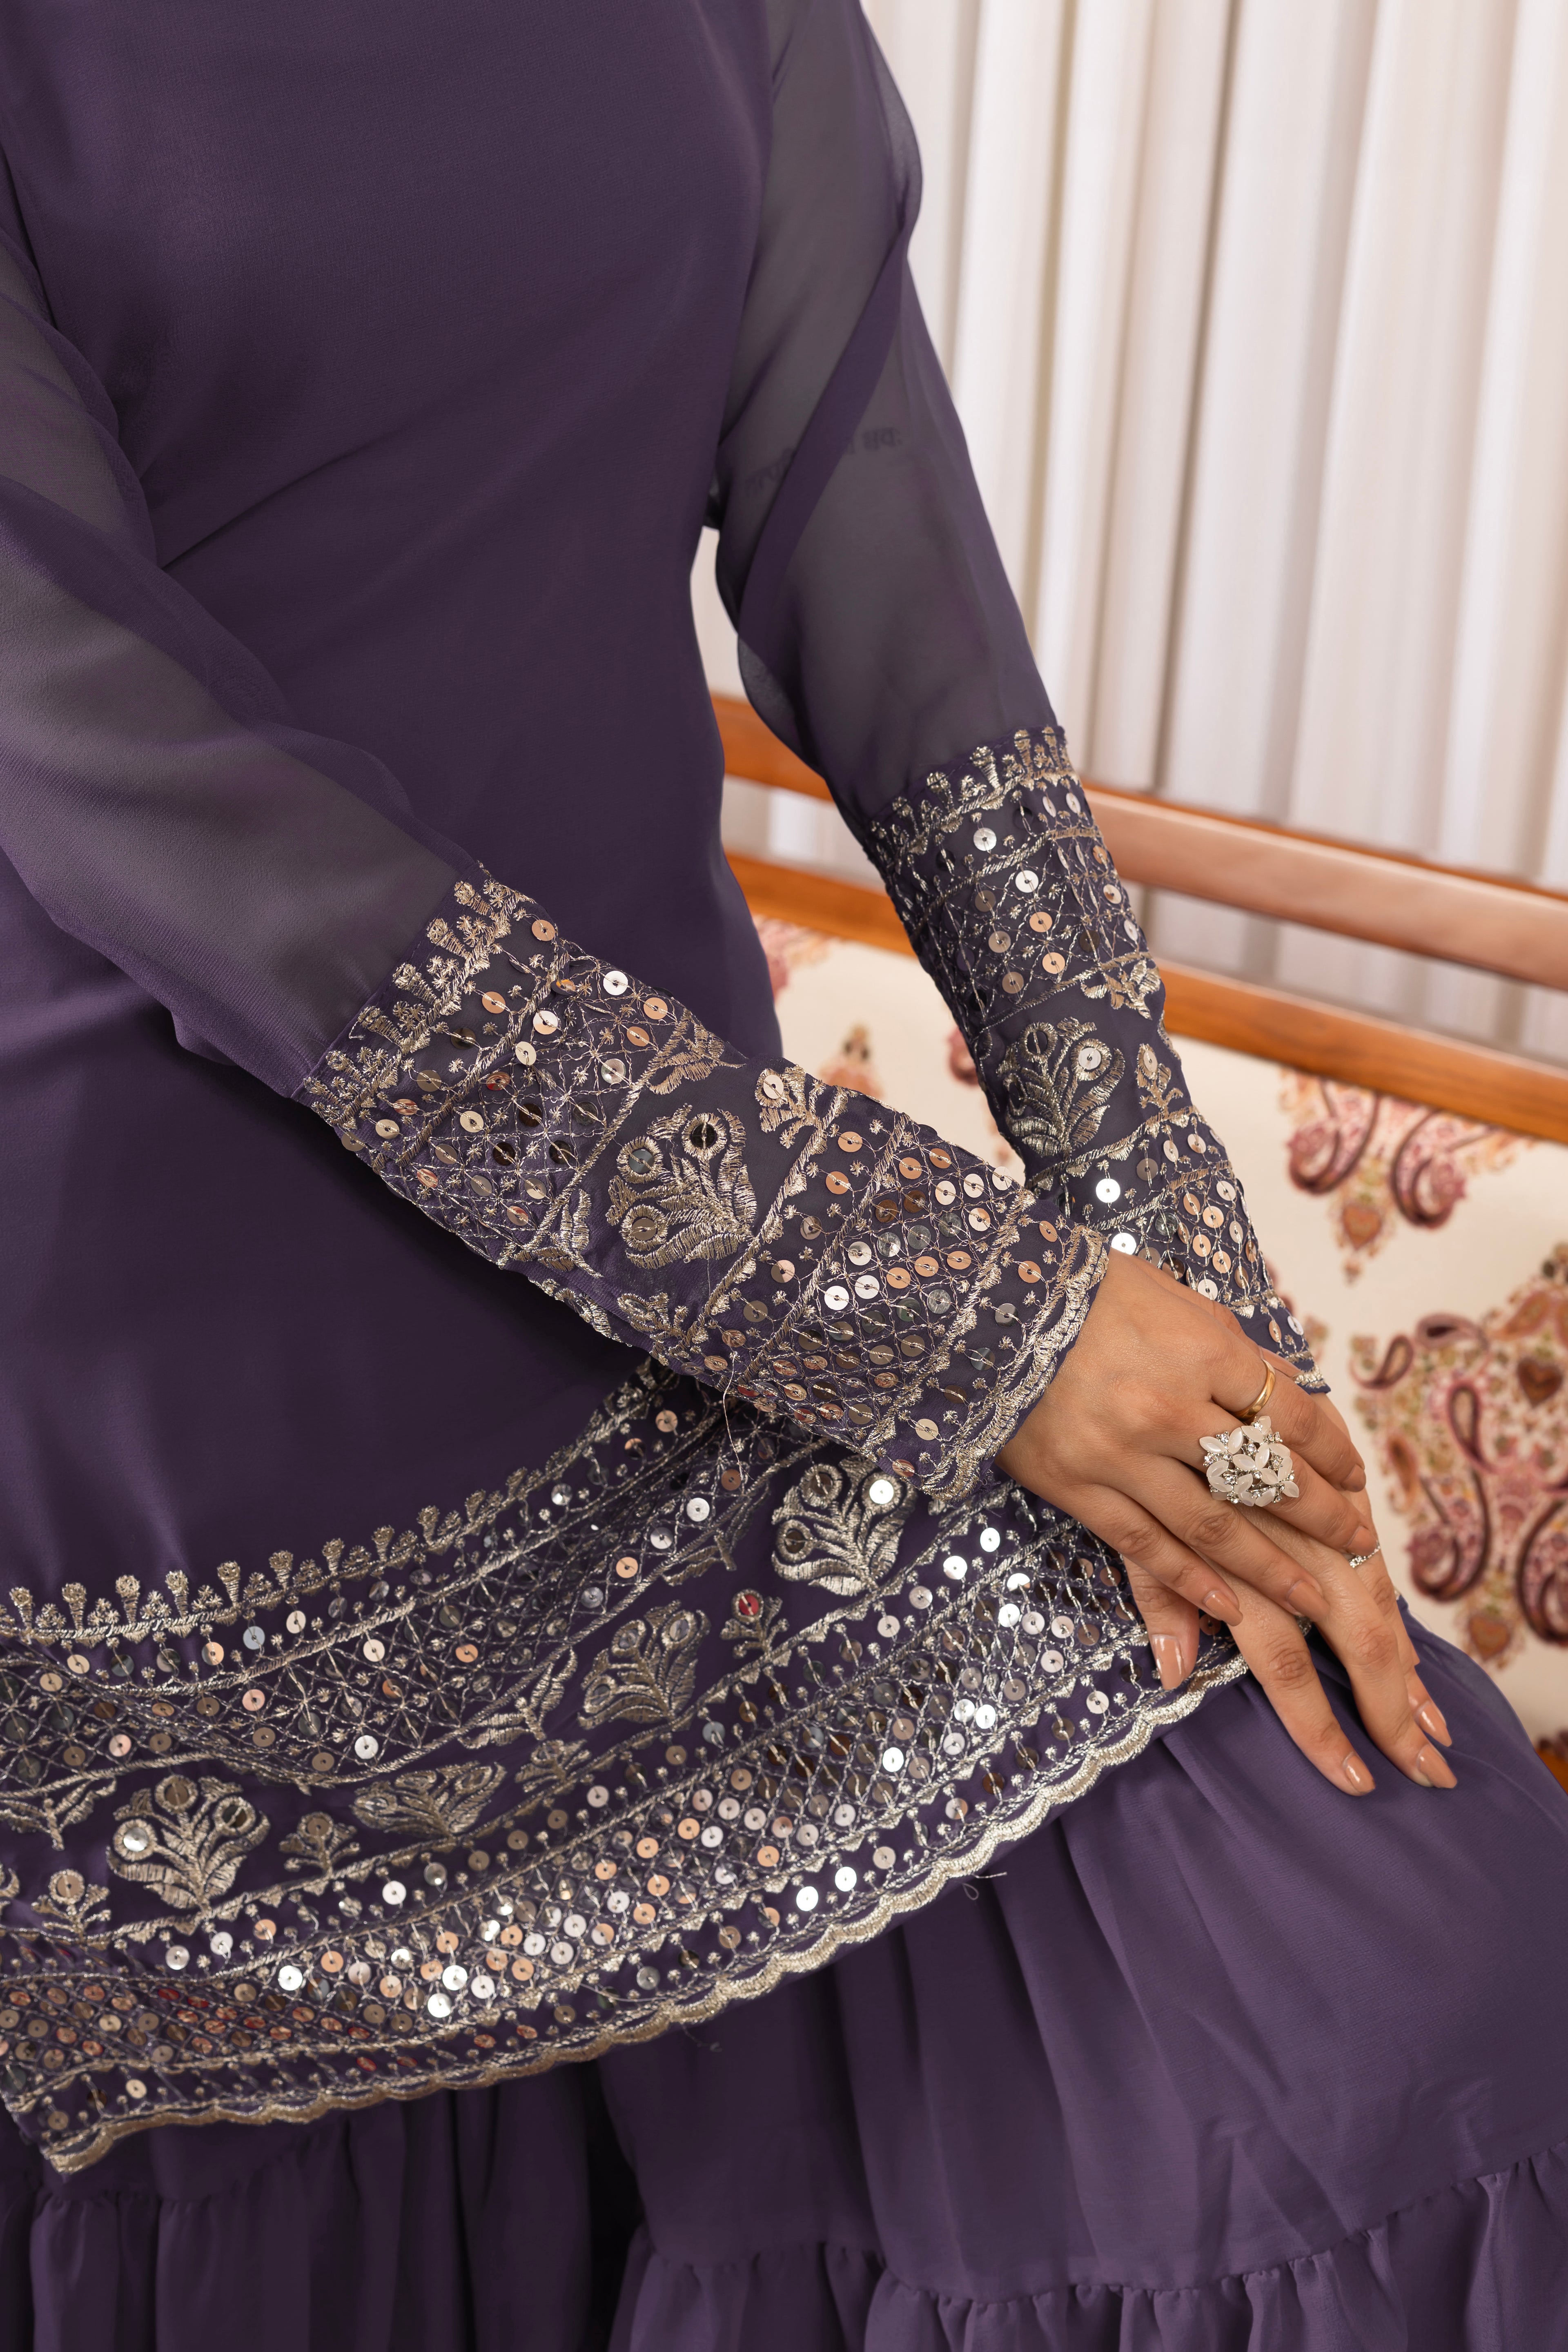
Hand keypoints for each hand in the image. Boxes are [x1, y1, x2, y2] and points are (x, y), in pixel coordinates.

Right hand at [996, 1250, 1455, 1794]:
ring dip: (1270, 1568)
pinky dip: (1191, 1582)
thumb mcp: (1177, 1302)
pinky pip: (1144, 1545)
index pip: (1290, 1413)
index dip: (1331, 1452)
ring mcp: (1121, 1455)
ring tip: (1313, 1598)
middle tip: (1360, 1545)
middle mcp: (1169, 1409)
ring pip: (1213, 1524)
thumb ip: (1233, 1352)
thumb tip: (1289, 1394)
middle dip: (1320, 1516)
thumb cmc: (1093, 1295)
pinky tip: (1231, 1609)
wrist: (990, 1309)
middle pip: (1264, 1476)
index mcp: (1202, 1353)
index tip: (1356, 1478)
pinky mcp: (1077, 1487)